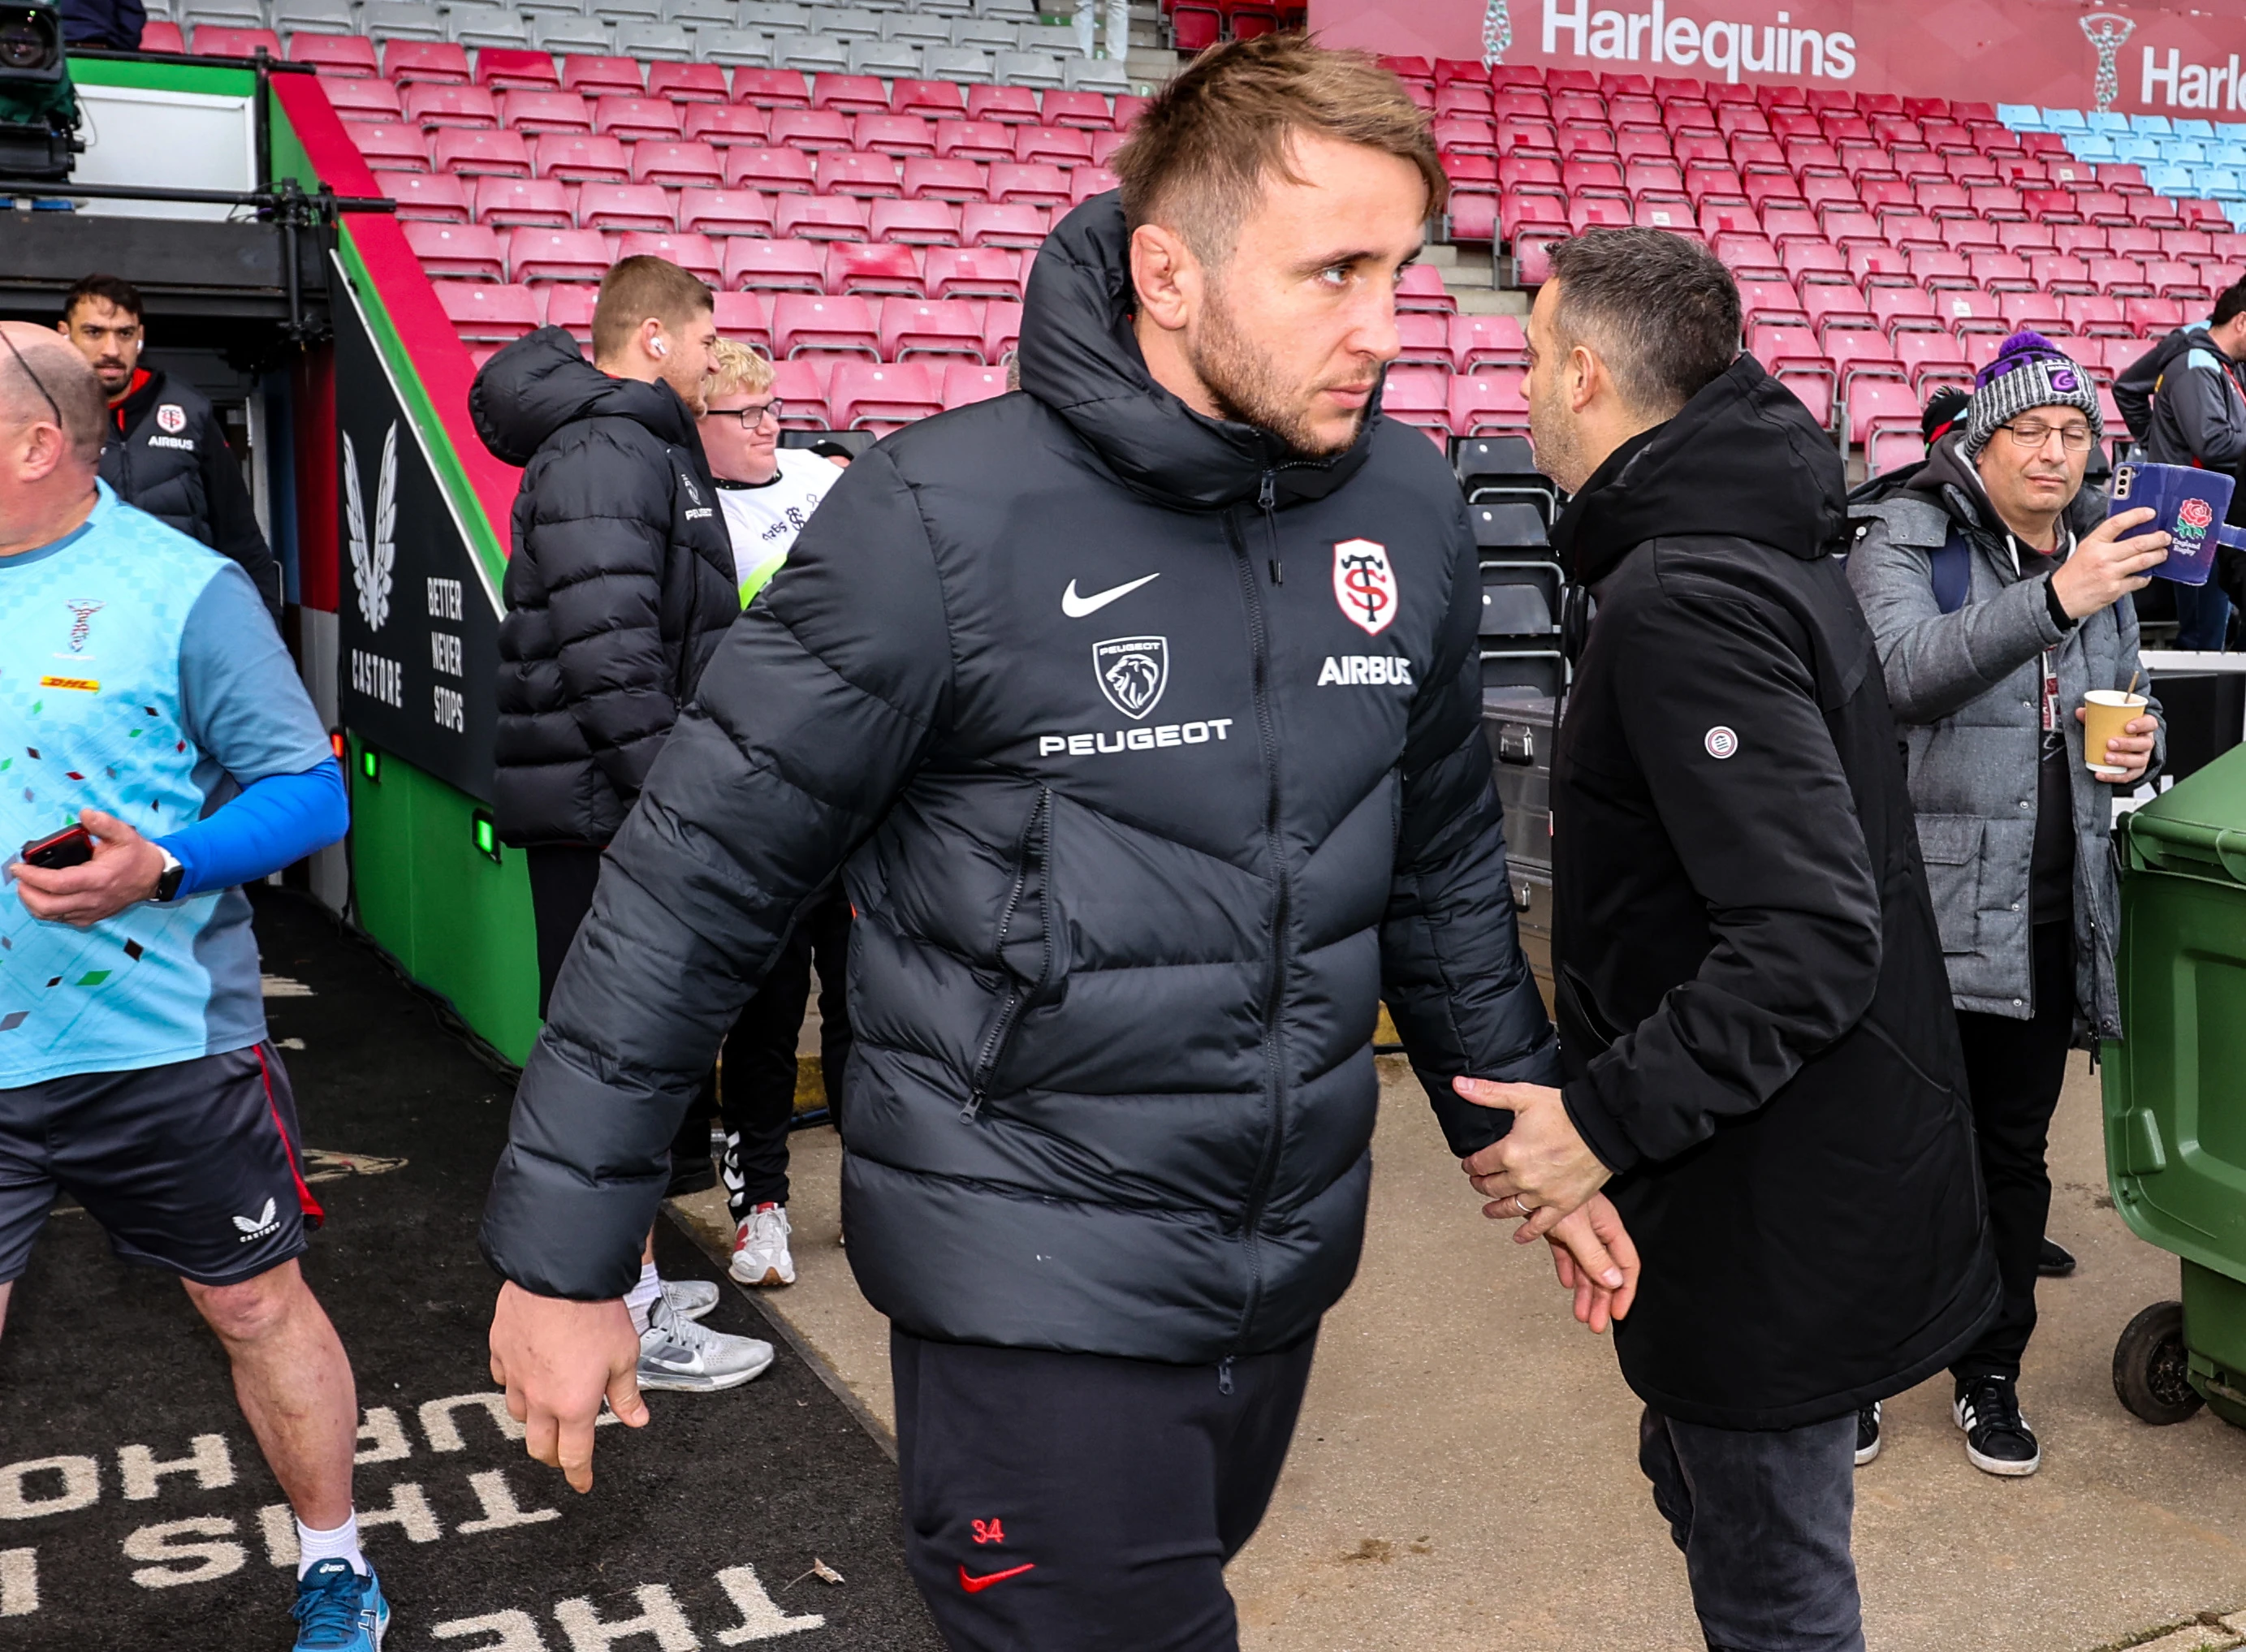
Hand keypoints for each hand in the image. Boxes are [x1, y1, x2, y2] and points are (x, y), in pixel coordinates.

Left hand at [7, 808, 165, 925]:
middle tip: (21, 877)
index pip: (57, 883)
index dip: (32, 876)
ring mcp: (91, 911)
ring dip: (32, 902)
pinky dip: (45, 909)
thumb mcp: (124, 833)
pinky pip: (60, 918)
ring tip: (28, 886)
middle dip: (26, 892)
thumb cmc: (136, 856)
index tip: (19, 866)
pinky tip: (44, 895)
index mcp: (98, 879)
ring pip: (50, 915)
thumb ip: (104, 823)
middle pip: (47, 906)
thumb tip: (85, 814)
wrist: (154, 877)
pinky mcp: (90, 917)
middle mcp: (92, 899)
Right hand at [489, 1281, 647, 1492]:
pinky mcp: (500, 1351)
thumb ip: (626, 1393)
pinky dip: (515, 1383)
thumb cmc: (596, 1312)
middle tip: (566, 1454)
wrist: (560, 1274)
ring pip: (519, 1414)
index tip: (582, 1483)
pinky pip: (503, 1379)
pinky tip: (528, 1373)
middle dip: (553, 1457)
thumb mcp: (625, 1355)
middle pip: (539, 1446)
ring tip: (550, 1410)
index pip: (574, 1455)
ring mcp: (515, 1376)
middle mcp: (540, 1398)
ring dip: (535, 1420)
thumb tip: (636, 1420)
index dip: (579, 1474)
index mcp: (574, 1405)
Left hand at [1454, 1077, 1611, 1240]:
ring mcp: (1543, 1194)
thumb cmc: (1566, 1111)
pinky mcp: (1563, 1204)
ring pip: (1510, 1208)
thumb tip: (1459, 1085)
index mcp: (1509, 1153)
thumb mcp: (1523, 1096)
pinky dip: (1528, 1232)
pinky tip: (1519, 1235)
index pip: (1479, 1164)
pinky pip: (1541, 1224)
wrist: (1603, 1126)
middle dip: (1481, 1184)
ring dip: (1496, 1209)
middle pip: (1492, 1187)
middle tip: (1478, 1183)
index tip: (1470, 1165)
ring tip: (1489, 1209)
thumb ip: (1487, 1093)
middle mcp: (1523, 1178)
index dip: (1471, 1164)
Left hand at [1543, 1194, 1638, 1334]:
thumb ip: (1594, 1255)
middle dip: (1602, 1300)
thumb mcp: (1577, 1229)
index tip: (1619, 1313)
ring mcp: (1577, 1231)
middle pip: (1604, 1272)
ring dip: (1583, 1291)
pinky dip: (1567, 1269)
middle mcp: (1596, 1230)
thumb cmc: (1555, 1190)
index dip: (1625, 1291)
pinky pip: (1567, 1255)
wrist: (1525, 1176)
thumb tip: (1613, 1282)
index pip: (1626, 1265)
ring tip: (1580, 1313)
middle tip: (1597, 1324)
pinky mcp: (1559, 1230)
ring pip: (1585, 1268)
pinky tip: (1565, 1282)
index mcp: (1608, 1228)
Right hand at [2051, 506, 2169, 619]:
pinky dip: (2145, 577)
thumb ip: (2104, 542)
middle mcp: (2102, 557)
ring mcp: (2110, 574)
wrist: (2059, 599)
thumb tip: (2130, 534)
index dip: (2136, 516)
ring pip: (2143, 561)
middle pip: (2138, 543)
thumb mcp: (2083, 551)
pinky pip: (2138, 581)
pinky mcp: (2115, 590)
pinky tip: (2146, 574)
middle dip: (2157, 539)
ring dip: (2158, 556)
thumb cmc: (2072, 575)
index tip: (2150, 513)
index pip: (2117, 524)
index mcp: (2093, 544)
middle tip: (2165, 537)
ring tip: (2162, 553)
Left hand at [2076, 706, 2158, 784]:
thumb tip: (2079, 712)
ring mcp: (2143, 758)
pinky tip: (2100, 774)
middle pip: (2145, 744)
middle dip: (2128, 744)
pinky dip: (2114, 777)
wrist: (2122, 747)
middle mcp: (2146, 742)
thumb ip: (2095, 716)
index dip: (2142, 724)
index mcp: (2144, 727)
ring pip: (2139, 761)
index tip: (2127, 727)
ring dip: (2123, 760)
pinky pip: (2128, 776)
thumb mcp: (2111, 721)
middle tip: (2110, 743)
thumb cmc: (2118, 731)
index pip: (2150, 723)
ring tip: (2107, 758)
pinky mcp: (2135, 771)